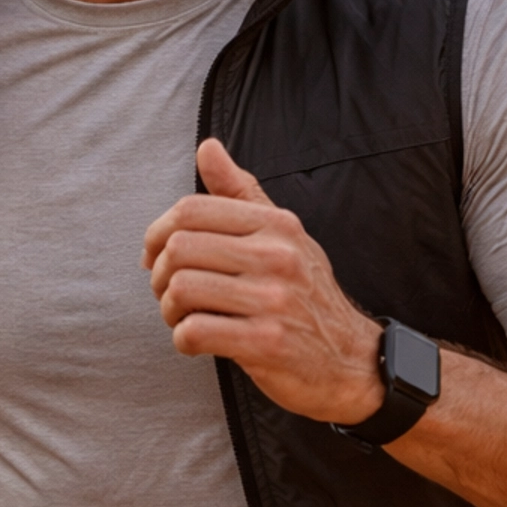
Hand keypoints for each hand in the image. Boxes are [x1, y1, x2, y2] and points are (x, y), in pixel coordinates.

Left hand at [143, 138, 382, 423]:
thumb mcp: (282, 235)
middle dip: (160, 275)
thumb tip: (207, 147)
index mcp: (276, 224)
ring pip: (182, 289)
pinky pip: (195, 332)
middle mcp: (276, 256)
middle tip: (170, 293)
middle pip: (179, 249)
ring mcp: (273, 300)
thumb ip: (240, 192)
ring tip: (183, 317)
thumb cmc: (305, 295)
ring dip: (169, 310)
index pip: (192, 210)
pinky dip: (183, 339)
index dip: (157, 233)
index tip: (154, 256)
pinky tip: (197, 341)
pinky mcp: (266, 342)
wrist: (351, 359)